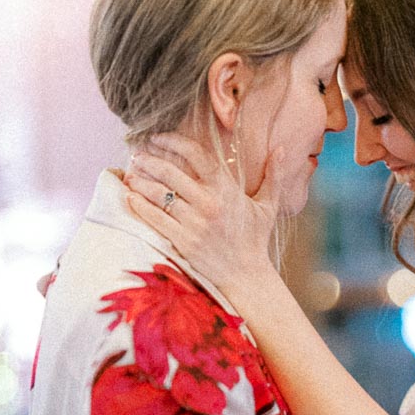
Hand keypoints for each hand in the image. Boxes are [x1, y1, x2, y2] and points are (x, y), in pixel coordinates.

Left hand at [124, 132, 281, 296]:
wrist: (246, 276)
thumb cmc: (255, 239)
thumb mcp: (268, 206)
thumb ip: (275, 176)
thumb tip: (284, 149)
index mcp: (226, 190)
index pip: (196, 155)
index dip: (173, 141)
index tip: (158, 137)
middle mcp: (209, 204)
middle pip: (171, 172)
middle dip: (149, 160)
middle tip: (136, 154)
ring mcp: (194, 223)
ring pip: (159, 194)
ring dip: (141, 180)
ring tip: (131, 172)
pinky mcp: (183, 241)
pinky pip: (155, 219)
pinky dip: (139, 206)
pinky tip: (130, 197)